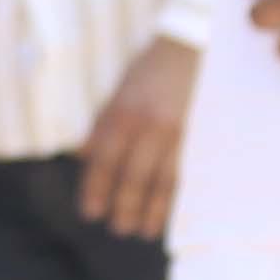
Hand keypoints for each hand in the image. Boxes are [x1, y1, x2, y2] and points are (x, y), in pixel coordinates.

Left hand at [77, 35, 195, 238]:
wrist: (190, 48)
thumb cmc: (147, 72)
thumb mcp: (116, 94)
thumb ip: (101, 127)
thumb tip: (83, 158)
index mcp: (121, 114)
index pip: (104, 161)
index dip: (96, 190)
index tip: (90, 212)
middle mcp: (147, 126)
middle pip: (133, 178)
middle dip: (123, 208)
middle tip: (118, 229)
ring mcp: (175, 132)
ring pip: (162, 182)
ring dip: (151, 211)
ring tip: (142, 231)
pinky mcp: (196, 137)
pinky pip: (183, 176)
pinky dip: (174, 198)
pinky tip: (168, 213)